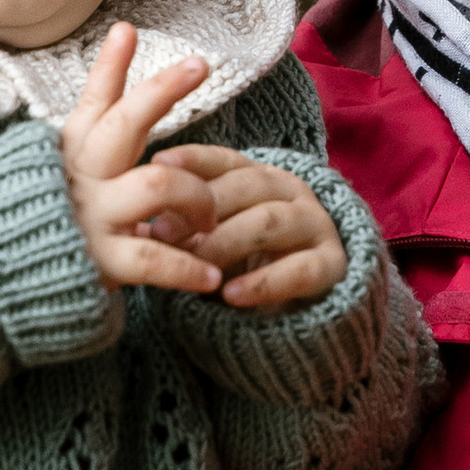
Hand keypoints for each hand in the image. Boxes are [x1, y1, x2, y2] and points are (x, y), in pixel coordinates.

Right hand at [59, 24, 224, 292]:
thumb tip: (124, 30)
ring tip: (211, 220)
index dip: (111, 64)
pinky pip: (153, 259)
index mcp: (73, 151)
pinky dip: (187, 269)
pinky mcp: (100, 262)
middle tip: (200, 66)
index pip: (93, 100)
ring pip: (156, 187)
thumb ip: (99, 105)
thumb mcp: (67, 157)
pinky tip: (210, 276)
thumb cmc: (50, 214)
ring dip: (198, 199)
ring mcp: (91, 216)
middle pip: (124, 125)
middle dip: (162, 91)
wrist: (0, 279)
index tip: (127, 29)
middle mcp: (82, 176)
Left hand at [147, 145, 347, 311]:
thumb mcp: (208, 242)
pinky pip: (301, 270)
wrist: (297, 308)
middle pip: (248, 186)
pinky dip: (264, 282)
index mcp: (259, 177)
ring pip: (272, 221)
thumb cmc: (242, 266)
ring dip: (229, 242)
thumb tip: (138, 227)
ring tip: (196, 267)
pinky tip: (232, 296)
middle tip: (163, 233)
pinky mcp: (332, 265)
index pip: (225, 160)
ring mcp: (316, 225)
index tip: (158, 164)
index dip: (193, 160)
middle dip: (203, 207)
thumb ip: (182, 231)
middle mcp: (291, 192)